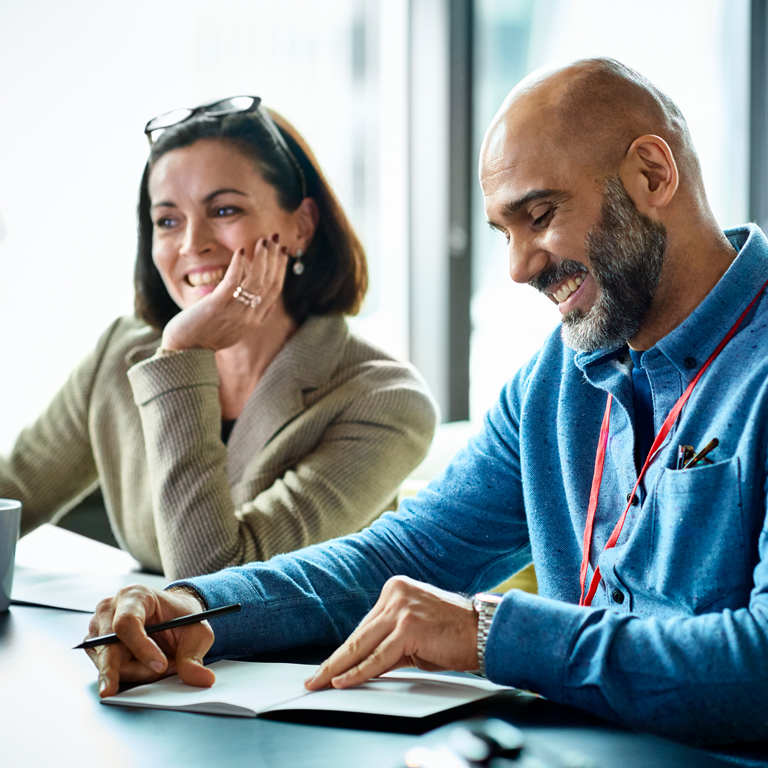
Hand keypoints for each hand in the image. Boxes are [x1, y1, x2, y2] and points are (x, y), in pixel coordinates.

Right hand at [84, 584, 214, 697]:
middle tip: (159, 675)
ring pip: (108, 663)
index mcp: (134, 595)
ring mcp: (98, 628)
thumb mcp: (197, 633)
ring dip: (136, 672)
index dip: (142, 647)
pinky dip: (128, 674)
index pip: (126, 623)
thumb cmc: (181, 618)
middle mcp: (110, 609)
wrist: (173, 617)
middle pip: (111, 648)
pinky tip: (146, 666)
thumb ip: (195, 656)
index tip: (161, 665)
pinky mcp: (95, 647)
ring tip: (160, 664)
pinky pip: (106, 670)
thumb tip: (202, 680)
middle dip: (137, 668)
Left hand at [161, 234, 288, 351]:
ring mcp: (233, 312)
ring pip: (255, 281)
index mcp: (254, 320)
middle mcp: (248, 316)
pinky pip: (232, 282)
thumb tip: (271, 306)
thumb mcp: (237, 331)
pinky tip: (241, 250)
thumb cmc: (206, 338)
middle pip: (268, 283)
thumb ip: (255, 318)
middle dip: (274, 258)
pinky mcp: (216, 307)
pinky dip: (238, 265)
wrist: (184, 350)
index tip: (283, 251)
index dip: (281, 268)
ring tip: (263, 241)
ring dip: (261, 258)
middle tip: (276, 238)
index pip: (274, 290)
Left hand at [305, 576, 478, 690]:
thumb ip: (388, 642)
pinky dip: (359, 671)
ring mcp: (401, 609)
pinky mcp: (408, 627)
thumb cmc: (453, 634)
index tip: (327, 666)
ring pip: (362, 645)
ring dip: (338, 668)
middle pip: (358, 634)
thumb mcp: (414, 634)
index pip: (364, 626)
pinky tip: (344, 680)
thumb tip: (362, 663)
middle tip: (313, 678)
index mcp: (395, 589)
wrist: (483, 632)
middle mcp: (395, 594)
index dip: (345, 651)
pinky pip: (378, 656)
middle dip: (334, 661)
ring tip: (321, 682)